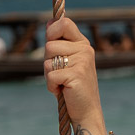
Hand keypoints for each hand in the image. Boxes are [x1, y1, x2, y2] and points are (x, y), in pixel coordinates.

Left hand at [43, 16, 104, 134]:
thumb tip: (49, 23)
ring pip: (48, 60)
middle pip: (50, 44)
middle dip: (47, 61)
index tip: (52, 44)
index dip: (52, 31)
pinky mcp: (76, 74)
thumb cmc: (72, 87)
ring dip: (49, 75)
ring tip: (61, 83)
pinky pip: (50, 75)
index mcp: (82, 44)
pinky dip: (51, 86)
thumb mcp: (66, 61)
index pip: (64, 23)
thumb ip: (58, 44)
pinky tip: (62, 91)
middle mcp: (84, 49)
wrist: (86, 111)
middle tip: (60, 73)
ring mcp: (82, 61)